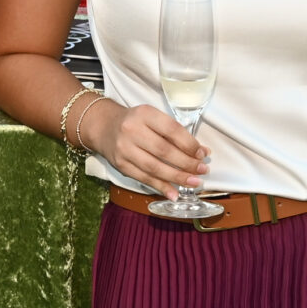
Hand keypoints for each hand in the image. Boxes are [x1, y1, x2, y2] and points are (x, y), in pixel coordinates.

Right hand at [87, 101, 204, 198]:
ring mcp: (124, 149)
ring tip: (194, 182)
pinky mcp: (120, 165)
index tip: (202, 153)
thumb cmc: (135, 123)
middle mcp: (132, 130)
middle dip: (186, 163)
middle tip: (202, 170)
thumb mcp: (153, 118)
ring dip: (177, 177)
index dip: (189, 144)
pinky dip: (161, 187)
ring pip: (154, 167)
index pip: (171, 129)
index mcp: (144, 114)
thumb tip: (201, 152)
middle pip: (164, 150)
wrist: (104, 127)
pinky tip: (174, 193)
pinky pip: (144, 178)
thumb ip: (174, 133)